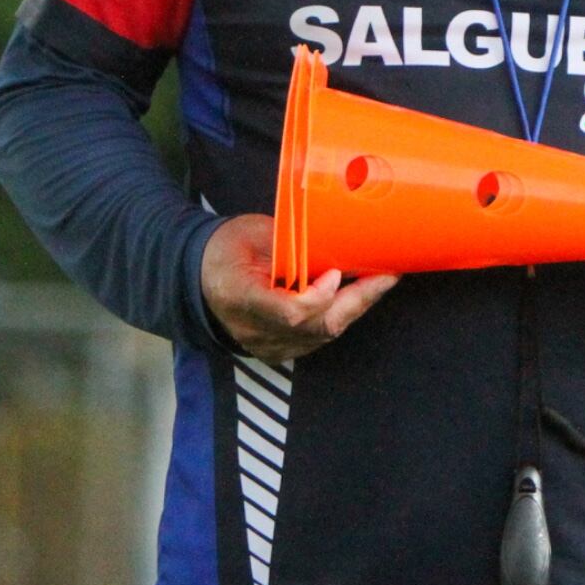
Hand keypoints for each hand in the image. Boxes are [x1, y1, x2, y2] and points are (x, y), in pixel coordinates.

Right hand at [199, 213, 399, 365]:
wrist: (198, 280)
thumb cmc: (226, 250)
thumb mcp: (252, 234)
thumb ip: (289, 243)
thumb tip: (332, 240)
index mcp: (241, 296)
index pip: (289, 313)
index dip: (319, 297)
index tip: (336, 273)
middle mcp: (255, 330)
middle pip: (316, 327)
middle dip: (358, 300)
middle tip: (386, 275)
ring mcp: (267, 345)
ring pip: (323, 335)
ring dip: (355, 307)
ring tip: (380, 280)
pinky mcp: (279, 350)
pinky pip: (318, 338)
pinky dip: (341, 315)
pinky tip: (359, 295)